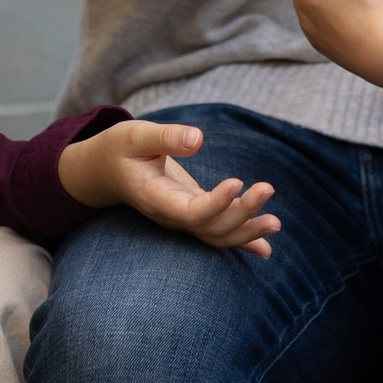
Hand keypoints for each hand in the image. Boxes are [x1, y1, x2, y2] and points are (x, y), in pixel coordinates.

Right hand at [57, 120, 279, 257]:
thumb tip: (197, 139)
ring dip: (247, 231)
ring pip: (216, 236)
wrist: (107, 170)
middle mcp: (170, 216)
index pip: (190, 212)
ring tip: (275, 222)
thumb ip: (165, 137)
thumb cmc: (121, 149)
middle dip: (241, 213)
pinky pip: (217, 233)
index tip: (237, 182)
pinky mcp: (191, 215)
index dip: (216, 204)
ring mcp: (181, 219)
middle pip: (210, 228)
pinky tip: (266, 247)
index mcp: (155, 198)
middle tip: (267, 188)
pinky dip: (242, 239)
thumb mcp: (135, 135)